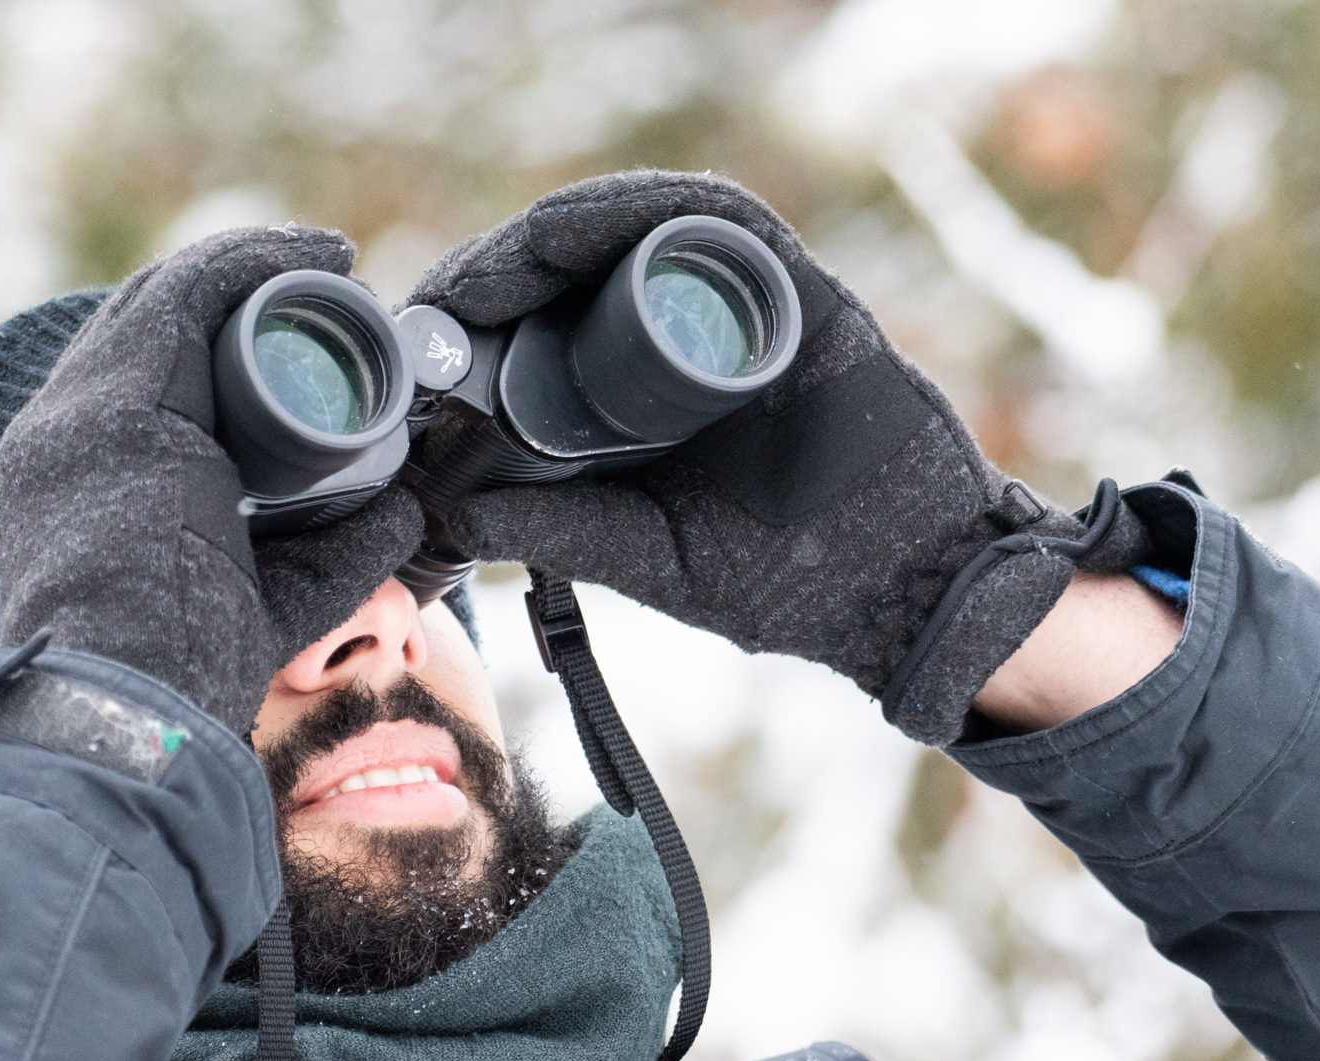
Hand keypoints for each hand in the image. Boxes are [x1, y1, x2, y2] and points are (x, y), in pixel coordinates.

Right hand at [0, 226, 422, 736]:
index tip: (301, 327)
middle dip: (240, 289)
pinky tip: (309, 257)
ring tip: (330, 258)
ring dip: (254, 265)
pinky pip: (183, 300)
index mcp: (81, 479)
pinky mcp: (113, 410)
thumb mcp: (273, 598)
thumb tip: (407, 509)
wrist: (124, 711)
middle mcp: (64, 434)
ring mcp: (79, 417)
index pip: (142, 377)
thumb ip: (336, 553)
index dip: (219, 338)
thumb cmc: (186, 677)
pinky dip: (248, 265)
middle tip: (329, 279)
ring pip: (164, 300)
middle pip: (149, 326)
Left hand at [407, 170, 1152, 744]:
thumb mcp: (647, 557)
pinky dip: (645, 210)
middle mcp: (680, 333)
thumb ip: (560, 534)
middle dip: (498, 269)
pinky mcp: (792, 288)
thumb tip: (444, 518)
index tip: (418, 338)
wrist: (901, 590)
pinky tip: (580, 229)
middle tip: (439, 300)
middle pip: (575, 264)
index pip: (544, 323)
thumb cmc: (786, 582)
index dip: (477, 316)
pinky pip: (714, 219)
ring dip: (552, 232)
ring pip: (632, 225)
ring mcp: (734, 303)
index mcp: (638, 394)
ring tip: (492, 271)